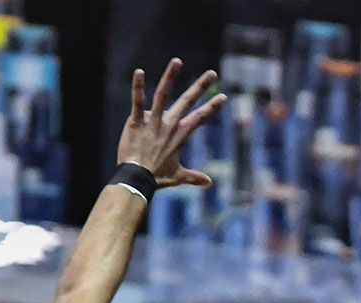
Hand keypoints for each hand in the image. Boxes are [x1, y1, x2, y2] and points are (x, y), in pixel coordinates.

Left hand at [118, 60, 226, 188]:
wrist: (137, 179)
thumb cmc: (156, 178)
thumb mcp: (178, 176)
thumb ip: (194, 177)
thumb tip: (209, 183)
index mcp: (180, 135)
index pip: (201, 118)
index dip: (212, 107)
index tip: (223, 97)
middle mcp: (169, 124)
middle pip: (187, 101)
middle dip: (200, 87)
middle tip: (212, 73)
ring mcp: (153, 121)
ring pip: (163, 94)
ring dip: (170, 77)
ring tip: (177, 61)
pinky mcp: (136, 121)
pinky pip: (138, 101)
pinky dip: (138, 87)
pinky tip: (139, 71)